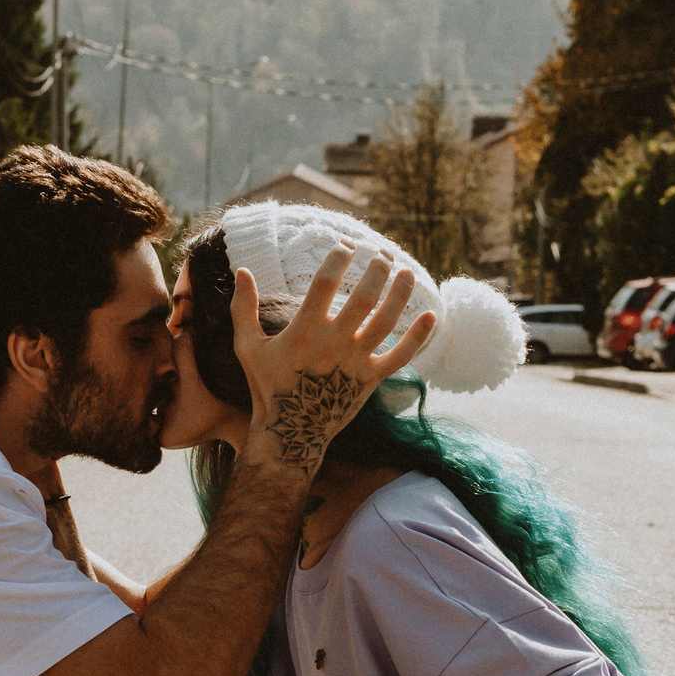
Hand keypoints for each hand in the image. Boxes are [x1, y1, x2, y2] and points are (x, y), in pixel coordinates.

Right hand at [232, 245, 435, 474]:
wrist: (290, 431)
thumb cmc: (267, 386)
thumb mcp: (247, 347)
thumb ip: (243, 309)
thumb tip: (242, 270)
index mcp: (304, 330)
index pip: (326, 282)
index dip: (338, 257)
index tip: (346, 244)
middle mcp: (333, 342)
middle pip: (364, 297)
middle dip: (377, 270)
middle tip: (383, 253)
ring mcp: (355, 362)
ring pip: (386, 321)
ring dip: (400, 294)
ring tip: (407, 272)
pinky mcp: (371, 379)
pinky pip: (401, 356)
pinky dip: (419, 337)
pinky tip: (432, 315)